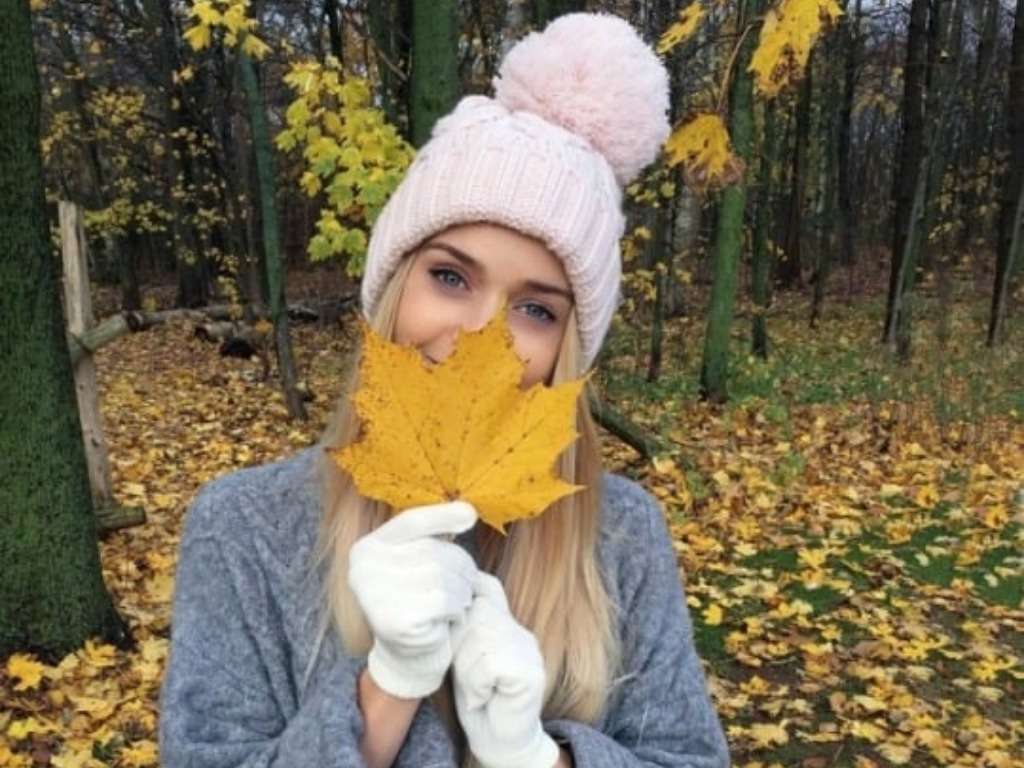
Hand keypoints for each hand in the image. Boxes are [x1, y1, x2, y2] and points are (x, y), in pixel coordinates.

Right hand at [348, 500, 477, 698]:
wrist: (408, 658)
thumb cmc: (419, 602)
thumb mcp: (417, 564)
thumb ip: (431, 536)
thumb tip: (468, 509)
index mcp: (366, 549)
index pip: (410, 522)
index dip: (442, 515)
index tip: (470, 514)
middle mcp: (363, 569)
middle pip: (433, 550)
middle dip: (460, 567)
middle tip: (463, 585)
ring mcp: (375, 595)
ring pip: (443, 575)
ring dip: (461, 590)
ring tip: (454, 603)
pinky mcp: (394, 621)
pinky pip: (445, 601)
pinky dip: (456, 609)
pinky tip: (447, 619)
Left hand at [451, 572, 559, 767]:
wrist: (498, 740)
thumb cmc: (477, 698)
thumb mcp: (464, 657)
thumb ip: (463, 630)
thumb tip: (444, 599)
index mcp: (505, 624)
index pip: (488, 588)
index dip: (470, 590)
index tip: (455, 608)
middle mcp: (520, 632)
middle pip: (478, 614)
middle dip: (460, 648)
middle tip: (467, 677)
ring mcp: (529, 651)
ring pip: (481, 640)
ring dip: (468, 671)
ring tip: (476, 690)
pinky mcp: (530, 673)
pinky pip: (490, 664)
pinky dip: (478, 684)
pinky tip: (484, 697)